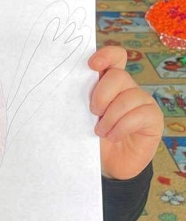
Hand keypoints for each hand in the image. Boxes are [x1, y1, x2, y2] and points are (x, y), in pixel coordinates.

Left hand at [89, 46, 162, 179]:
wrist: (107, 165)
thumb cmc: (92, 137)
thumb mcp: (82, 116)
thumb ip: (81, 98)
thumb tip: (67, 85)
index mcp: (108, 82)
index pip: (114, 57)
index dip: (106, 55)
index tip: (91, 65)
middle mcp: (127, 87)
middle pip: (118, 76)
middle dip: (101, 95)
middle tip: (93, 114)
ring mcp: (142, 101)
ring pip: (128, 97)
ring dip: (110, 118)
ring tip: (101, 132)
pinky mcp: (152, 118)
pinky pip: (140, 114)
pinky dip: (122, 127)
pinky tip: (114, 137)